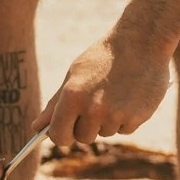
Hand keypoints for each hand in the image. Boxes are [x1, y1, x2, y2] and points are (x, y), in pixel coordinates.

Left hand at [33, 28, 170, 146]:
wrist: (142, 41)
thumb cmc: (104, 57)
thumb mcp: (75, 75)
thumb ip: (55, 104)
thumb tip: (36, 128)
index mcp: (72, 96)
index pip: (59, 136)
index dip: (62, 136)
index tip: (66, 132)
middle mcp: (93, 109)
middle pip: (84, 138)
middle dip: (87, 126)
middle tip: (96, 103)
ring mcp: (116, 115)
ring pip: (106, 132)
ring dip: (108, 120)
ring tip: (116, 93)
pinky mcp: (137, 118)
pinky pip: (125, 129)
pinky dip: (126, 118)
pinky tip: (130, 96)